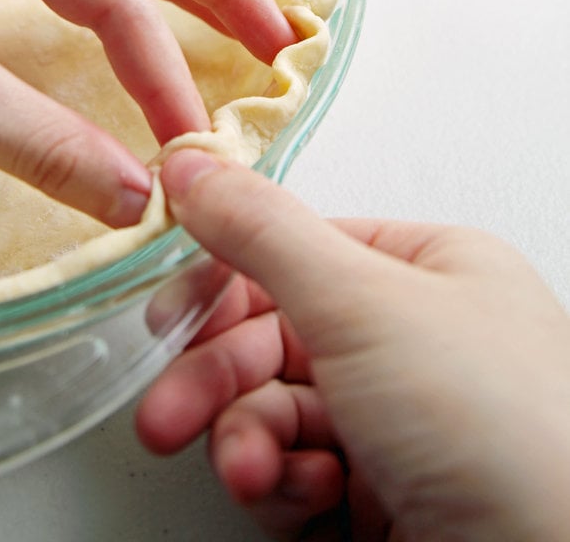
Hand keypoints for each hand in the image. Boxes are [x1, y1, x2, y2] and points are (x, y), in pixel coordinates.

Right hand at [137, 150, 569, 540]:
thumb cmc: (498, 429)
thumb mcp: (363, 304)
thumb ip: (263, 233)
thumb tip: (194, 169)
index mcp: (426, 272)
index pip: (294, 255)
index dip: (224, 285)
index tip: (169, 314)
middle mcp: (413, 342)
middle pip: (274, 338)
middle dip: (219, 380)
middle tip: (170, 414)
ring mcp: (398, 422)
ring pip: (276, 410)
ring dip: (248, 442)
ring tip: (253, 472)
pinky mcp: (384, 495)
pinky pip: (298, 472)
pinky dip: (284, 487)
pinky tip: (304, 499)